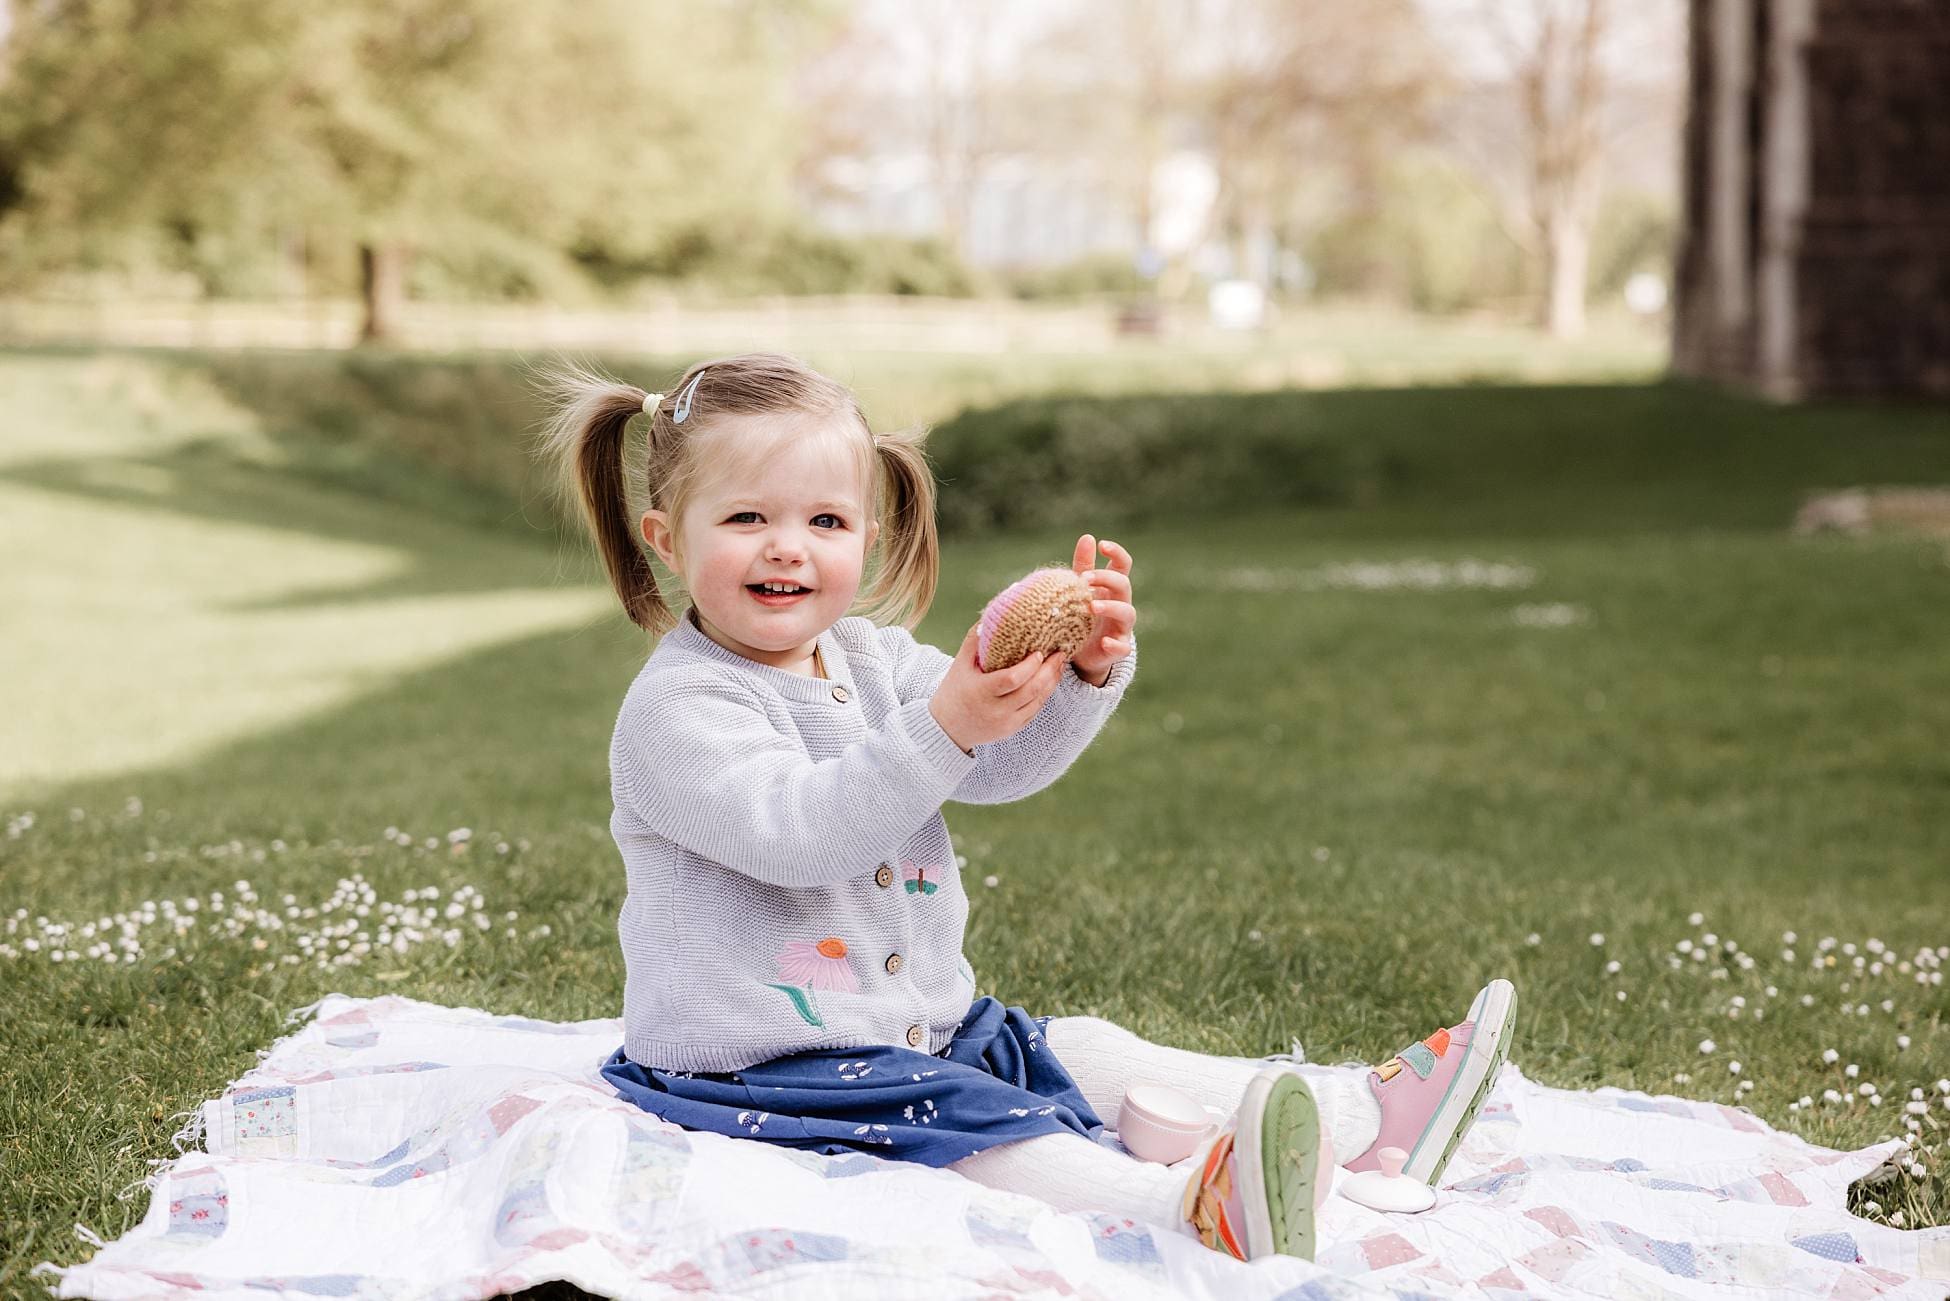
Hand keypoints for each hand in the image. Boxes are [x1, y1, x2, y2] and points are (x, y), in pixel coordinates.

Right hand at [929, 624, 1068, 752]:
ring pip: (1038, 702)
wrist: (947, 728)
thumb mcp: (960, 664)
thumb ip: (974, 641)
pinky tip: (1049, 681)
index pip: (1012, 679)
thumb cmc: (954, 691)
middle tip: (1059, 654)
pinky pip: (1035, 711)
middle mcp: (996, 710)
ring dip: (1052, 683)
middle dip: (1050, 671)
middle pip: (1032, 691)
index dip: (1030, 666)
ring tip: (1058, 665)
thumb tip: (989, 618)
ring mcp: (1006, 723)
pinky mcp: (1012, 729)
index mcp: (981, 692)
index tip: (1039, 652)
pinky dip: (1044, 695)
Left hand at [1069, 534, 1135, 686]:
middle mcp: (1120, 604)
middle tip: (1085, 579)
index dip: (1117, 553)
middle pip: (1124, 584)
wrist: (1082, 651)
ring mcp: (1121, 626)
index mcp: (1112, 588)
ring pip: (1128, 612)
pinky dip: (1115, 644)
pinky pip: (1122, 647)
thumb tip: (1088, 537)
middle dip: (1106, 578)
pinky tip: (1104, 641)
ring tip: (1092, 606)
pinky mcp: (1117, 648)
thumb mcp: (1081, 589)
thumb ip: (1084, 565)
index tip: (1102, 545)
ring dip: (1111, 607)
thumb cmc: (1083, 614)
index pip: (1123, 565)